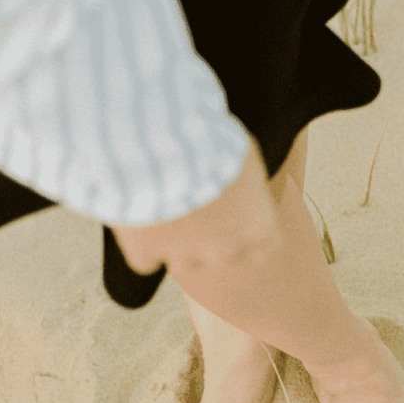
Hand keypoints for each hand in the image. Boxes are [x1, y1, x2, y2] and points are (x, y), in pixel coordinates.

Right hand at [113, 139, 279, 274]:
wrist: (161, 141)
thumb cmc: (210, 139)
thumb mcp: (243, 151)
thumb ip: (247, 181)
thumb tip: (242, 184)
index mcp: (258, 227)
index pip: (264, 249)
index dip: (245, 234)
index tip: (232, 216)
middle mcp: (226, 249)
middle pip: (221, 256)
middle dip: (208, 237)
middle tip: (194, 205)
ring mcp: (185, 256)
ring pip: (184, 263)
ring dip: (177, 242)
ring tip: (166, 205)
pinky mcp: (146, 253)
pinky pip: (146, 259)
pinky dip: (142, 243)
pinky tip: (140, 216)